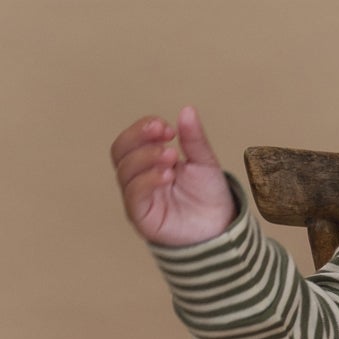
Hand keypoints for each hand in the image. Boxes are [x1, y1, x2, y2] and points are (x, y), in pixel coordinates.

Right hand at [110, 106, 236, 245]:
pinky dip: (147, 180)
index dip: (143, 129)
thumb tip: (187, 110)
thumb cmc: (208, 196)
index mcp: (149, 161)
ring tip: (172, 156)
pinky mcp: (141, 216)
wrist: (219, 227)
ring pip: (124, 170)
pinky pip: (134, 194)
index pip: (131, 139)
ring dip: (146, 157)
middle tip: (163, 133)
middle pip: (119, 151)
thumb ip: (194, 139)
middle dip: (138, 137)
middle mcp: (139, 177)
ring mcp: (138, 196)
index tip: (166, 126)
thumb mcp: (204, 162)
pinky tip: (166, 174)